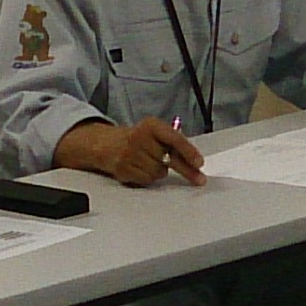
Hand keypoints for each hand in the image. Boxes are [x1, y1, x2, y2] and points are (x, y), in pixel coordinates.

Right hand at [58, 116, 206, 187]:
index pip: (174, 138)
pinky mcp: (123, 169)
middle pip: (169, 159)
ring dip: (161, 171)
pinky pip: (147, 180)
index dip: (189, 152)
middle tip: (199, 179)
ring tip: (152, 163)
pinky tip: (142, 168)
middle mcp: (139, 137)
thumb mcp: (154, 132)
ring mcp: (130, 154)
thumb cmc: (137, 138)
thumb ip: (172, 141)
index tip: (199, 163)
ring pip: (159, 172)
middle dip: (187, 170)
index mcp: (151, 125)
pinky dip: (149, 177)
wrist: (106, 144)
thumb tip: (194, 160)